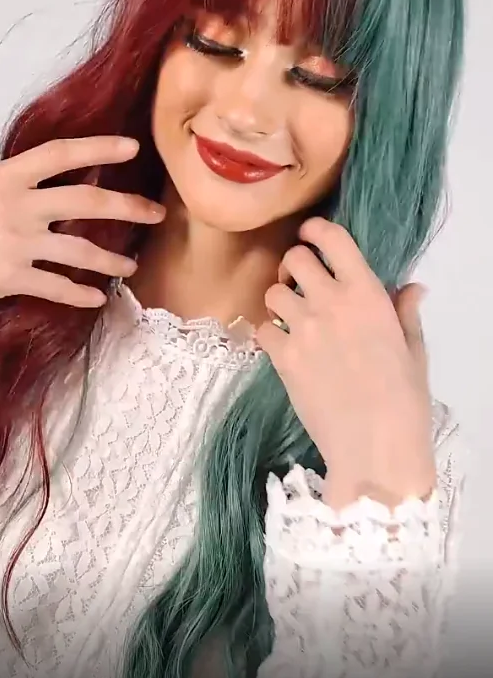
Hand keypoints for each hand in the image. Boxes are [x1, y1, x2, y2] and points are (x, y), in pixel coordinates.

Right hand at [0, 136, 164, 326]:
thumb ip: (13, 187)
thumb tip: (48, 187)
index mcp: (4, 177)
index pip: (62, 154)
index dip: (100, 148)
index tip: (131, 147)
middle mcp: (16, 206)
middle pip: (87, 202)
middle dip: (129, 206)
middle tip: (156, 212)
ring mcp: (15, 244)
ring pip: (81, 251)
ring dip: (112, 260)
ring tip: (130, 266)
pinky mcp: (10, 279)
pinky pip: (57, 287)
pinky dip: (81, 295)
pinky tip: (96, 298)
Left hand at [256, 216, 434, 509]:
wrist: (375, 447)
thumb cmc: (404, 400)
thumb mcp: (414, 350)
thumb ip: (405, 313)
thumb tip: (412, 287)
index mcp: (367, 295)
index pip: (332, 239)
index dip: (316, 230)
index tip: (311, 235)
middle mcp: (331, 303)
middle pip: (295, 259)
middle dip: (295, 265)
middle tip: (300, 282)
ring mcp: (303, 329)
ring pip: (273, 292)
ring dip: (280, 299)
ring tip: (291, 317)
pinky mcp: (282, 358)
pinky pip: (263, 329)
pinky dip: (269, 334)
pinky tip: (283, 347)